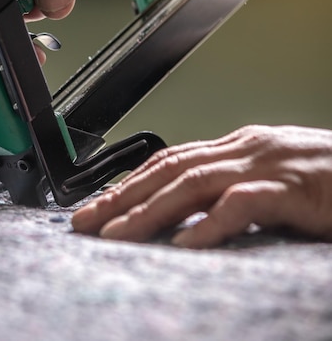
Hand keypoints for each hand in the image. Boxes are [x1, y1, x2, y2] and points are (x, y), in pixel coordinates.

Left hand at [72, 125, 331, 247]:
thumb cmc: (329, 182)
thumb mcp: (268, 181)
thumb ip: (228, 191)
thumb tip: (184, 217)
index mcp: (236, 147)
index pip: (168, 160)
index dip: (127, 183)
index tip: (96, 206)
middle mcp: (244, 149)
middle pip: (168, 170)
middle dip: (121, 196)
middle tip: (85, 221)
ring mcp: (267, 165)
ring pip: (192, 184)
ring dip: (148, 211)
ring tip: (115, 235)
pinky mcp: (295, 189)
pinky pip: (243, 204)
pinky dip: (210, 225)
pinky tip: (183, 245)